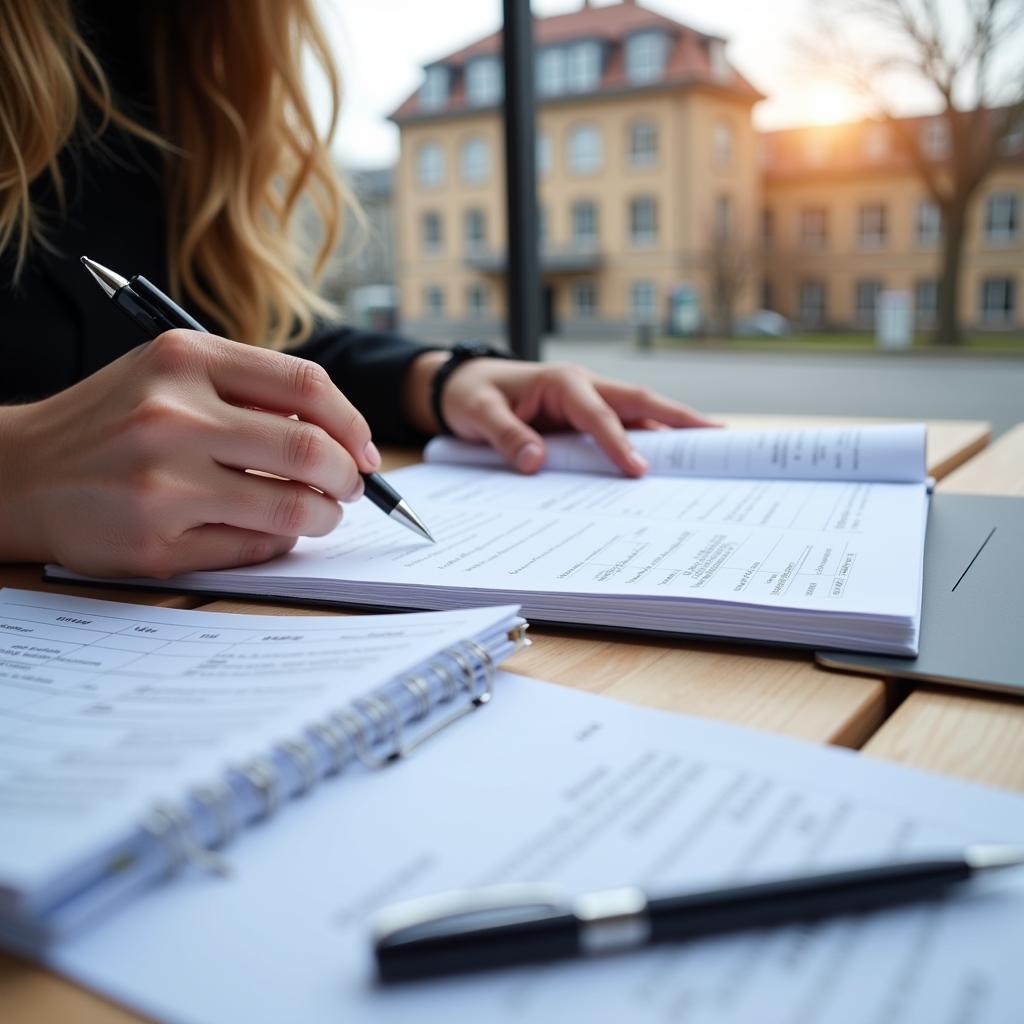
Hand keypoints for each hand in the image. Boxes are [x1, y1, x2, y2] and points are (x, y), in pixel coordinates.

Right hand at [0, 330, 378, 576]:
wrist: (18, 473)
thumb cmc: (111, 422)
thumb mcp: (169, 374)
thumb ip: (248, 391)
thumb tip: (342, 436)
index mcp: (185, 358)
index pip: (307, 386)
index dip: (353, 424)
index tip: (364, 450)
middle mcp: (173, 414)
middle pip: (312, 450)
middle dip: (349, 478)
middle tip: (349, 489)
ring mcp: (163, 482)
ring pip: (292, 507)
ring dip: (323, 516)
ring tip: (319, 514)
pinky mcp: (157, 541)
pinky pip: (254, 546)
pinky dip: (278, 541)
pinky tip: (269, 532)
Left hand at [408, 354, 715, 475]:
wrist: (464, 385)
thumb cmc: (472, 395)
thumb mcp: (478, 413)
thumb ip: (506, 436)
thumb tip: (536, 462)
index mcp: (562, 381)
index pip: (598, 413)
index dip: (619, 442)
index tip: (638, 471)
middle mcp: (584, 386)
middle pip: (639, 402)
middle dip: (679, 418)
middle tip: (719, 437)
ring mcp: (589, 400)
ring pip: (639, 412)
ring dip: (673, 428)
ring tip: (712, 447)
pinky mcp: (586, 415)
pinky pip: (625, 426)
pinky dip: (650, 439)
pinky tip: (669, 459)